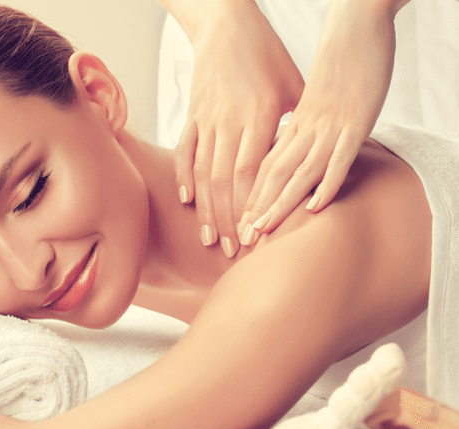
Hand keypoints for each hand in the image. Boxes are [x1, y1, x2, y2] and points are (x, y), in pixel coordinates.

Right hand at [174, 0, 302, 256]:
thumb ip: (301, 123)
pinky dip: (184, 177)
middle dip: (230, 220)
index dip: (253, 208)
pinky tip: (188, 202)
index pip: (253, 173)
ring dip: (208, 210)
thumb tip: (318, 156)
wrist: (225, 24)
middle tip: (234, 251)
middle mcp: (231, 122)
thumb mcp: (293, 83)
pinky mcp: (192, 115)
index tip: (257, 235)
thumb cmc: (264, 52)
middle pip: (227, 182)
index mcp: (260, 116)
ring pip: (205, 173)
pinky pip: (186, 151)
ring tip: (210, 239)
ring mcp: (207, 120)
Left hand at [238, 0, 397, 243]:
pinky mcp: (354, 121)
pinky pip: (336, 156)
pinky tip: (313, 207)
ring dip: (277, 205)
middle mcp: (302, 128)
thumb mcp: (306, 98)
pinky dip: (324, 182)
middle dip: (252, 209)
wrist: (354, 25)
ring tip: (262, 233)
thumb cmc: (335, 63)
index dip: (246, 196)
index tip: (235, 224)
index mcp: (289, 123)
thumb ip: (296, 126)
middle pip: (269, 174)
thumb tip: (288, 150)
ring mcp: (327, 125)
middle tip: (238, 242)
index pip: (260, 165)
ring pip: (295, 171)